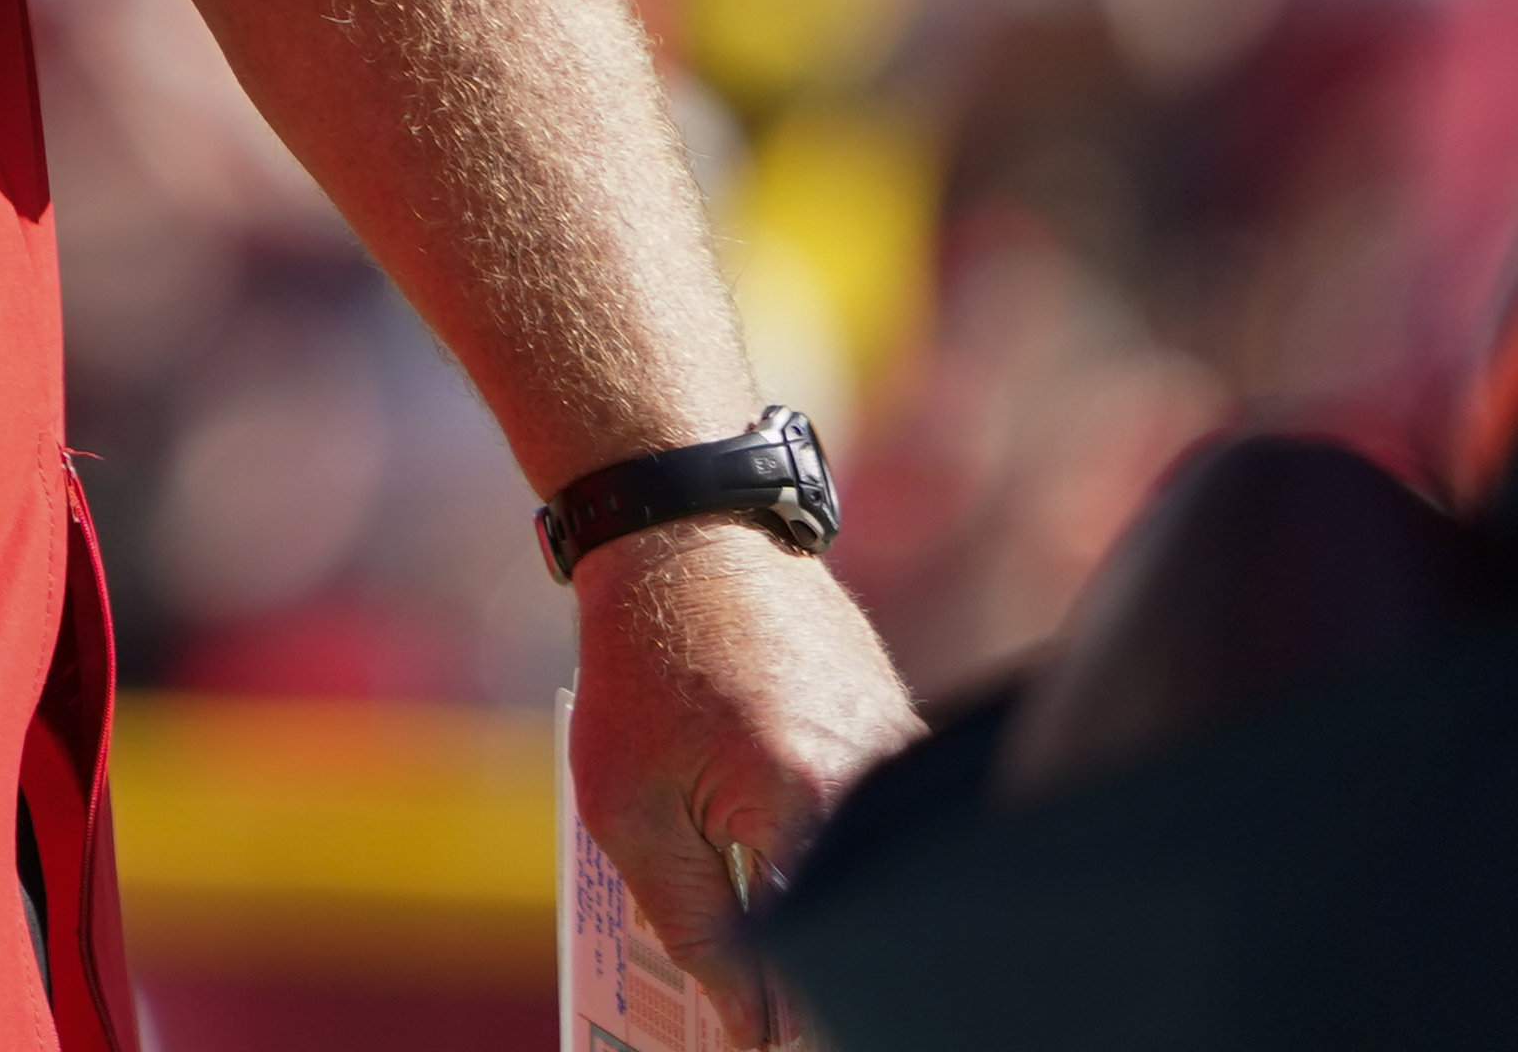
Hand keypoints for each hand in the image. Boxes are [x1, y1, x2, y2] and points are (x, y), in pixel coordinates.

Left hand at [567, 515, 922, 1041]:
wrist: (685, 535)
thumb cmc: (640, 664)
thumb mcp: (631, 810)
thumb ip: (697, 931)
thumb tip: (751, 1032)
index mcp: (816, 803)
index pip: (837, 958)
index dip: (807, 1018)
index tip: (772, 1041)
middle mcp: (883, 784)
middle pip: (875, 925)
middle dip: (818, 979)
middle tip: (758, 1014)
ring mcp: (905, 760)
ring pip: (880, 882)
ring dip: (828, 921)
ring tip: (770, 956)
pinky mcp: (904, 742)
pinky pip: (881, 837)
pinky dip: (838, 869)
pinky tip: (786, 879)